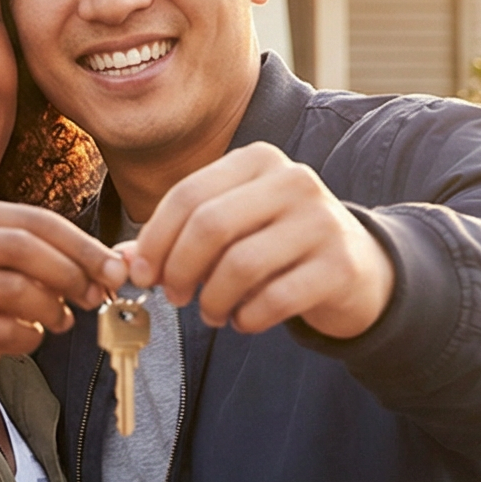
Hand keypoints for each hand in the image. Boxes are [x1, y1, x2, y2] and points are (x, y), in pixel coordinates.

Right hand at [0, 199, 129, 401]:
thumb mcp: (22, 268)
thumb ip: (64, 258)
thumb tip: (120, 263)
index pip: (34, 220)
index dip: (82, 245)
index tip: (115, 271)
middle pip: (19, 247)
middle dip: (69, 273)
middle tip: (95, 297)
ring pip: (12, 289)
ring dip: (52, 308)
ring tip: (63, 319)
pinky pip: (2, 332)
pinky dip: (30, 337)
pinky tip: (32, 336)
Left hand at [124, 142, 392, 337]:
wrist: (359, 269)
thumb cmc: (278, 246)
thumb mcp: (231, 228)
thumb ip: (177, 238)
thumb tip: (121, 261)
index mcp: (258, 160)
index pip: (187, 195)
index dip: (155, 240)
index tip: (142, 275)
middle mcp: (293, 180)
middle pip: (210, 226)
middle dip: (179, 270)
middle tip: (174, 297)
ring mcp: (321, 221)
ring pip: (240, 265)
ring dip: (213, 300)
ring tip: (212, 312)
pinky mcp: (340, 265)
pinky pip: (273, 299)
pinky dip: (247, 318)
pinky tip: (245, 321)